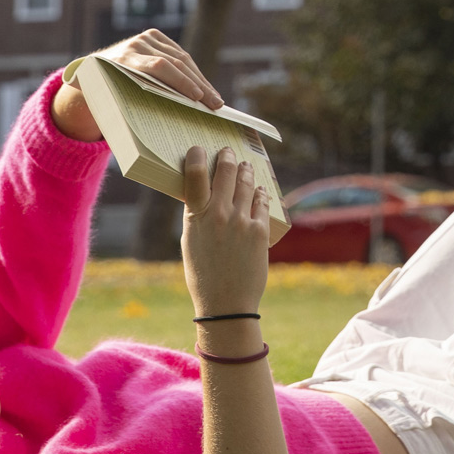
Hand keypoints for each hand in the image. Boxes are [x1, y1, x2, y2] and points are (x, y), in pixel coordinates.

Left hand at [104, 28, 224, 108]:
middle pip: (175, 62)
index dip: (181, 82)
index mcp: (123, 60)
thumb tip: (155, 130)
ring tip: (215, 98)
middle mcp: (135, 44)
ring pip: (182, 58)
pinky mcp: (155, 36)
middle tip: (215, 103)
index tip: (197, 98)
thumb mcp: (107, 99)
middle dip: (198, 85)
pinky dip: (194, 72)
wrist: (92, 67)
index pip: (159, 66)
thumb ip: (126, 106)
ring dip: (201, 80)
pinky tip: (206, 87)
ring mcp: (146, 38)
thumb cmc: (102, 92)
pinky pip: (180, 54)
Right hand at [180, 144, 270, 318]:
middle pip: (225, 172)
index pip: (194, 176)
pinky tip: (260, 189)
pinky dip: (260, 193)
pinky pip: (262, 202)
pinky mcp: (260, 230)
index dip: (196, 157)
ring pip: (246, 183)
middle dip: (227, 158)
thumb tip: (202, 195)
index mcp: (196, 217)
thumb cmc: (202, 275)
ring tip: (245, 166)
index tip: (197, 149)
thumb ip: (196, 217)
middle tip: (227, 152)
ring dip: (245, 171)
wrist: (226, 303)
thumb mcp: (190, 242)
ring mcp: (242, 221)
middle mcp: (219, 214)